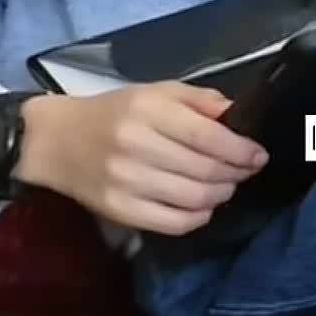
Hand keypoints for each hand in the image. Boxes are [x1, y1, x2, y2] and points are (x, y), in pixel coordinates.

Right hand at [16, 81, 268, 234]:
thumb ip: (198, 100)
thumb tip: (237, 114)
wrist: (56, 141)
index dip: (240, 149)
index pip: (207, 136)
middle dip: (235, 173)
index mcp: (148, 111)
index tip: (259, 155)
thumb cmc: (113, 112)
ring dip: (221, 195)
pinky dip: (198, 217)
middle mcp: (137, 146)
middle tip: (246, 171)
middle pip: (205, 170)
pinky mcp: (120, 211)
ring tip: (226, 186)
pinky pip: (172, 223)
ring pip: (193, 199)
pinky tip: (204, 206)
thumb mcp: (155, 92)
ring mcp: (127, 183)